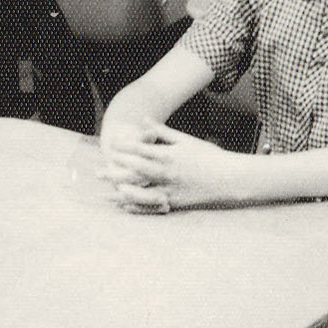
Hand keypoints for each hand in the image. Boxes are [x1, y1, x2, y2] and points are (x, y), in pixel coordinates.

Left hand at [98, 120, 239, 212]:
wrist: (229, 178)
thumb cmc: (209, 156)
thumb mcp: (186, 140)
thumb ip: (163, 132)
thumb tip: (144, 121)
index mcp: (169, 154)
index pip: (140, 150)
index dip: (123, 147)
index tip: (110, 145)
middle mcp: (166, 172)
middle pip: (135, 171)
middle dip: (115, 169)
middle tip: (97, 171)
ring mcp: (170, 189)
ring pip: (141, 190)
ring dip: (122, 190)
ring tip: (107, 191)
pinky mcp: (175, 202)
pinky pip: (152, 205)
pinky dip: (138, 206)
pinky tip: (126, 206)